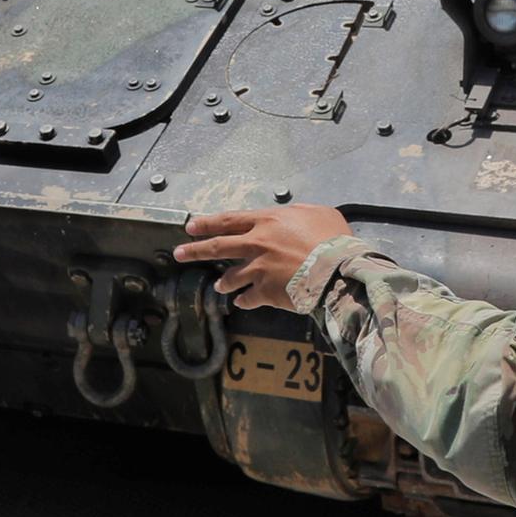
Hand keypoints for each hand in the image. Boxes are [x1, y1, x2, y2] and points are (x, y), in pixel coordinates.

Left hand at [174, 205, 352, 310]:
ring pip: (231, 277)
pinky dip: (244, 301)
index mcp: (266, 221)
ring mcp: (258, 269)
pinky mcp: (265, 292)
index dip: (208, 223)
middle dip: (194, 250)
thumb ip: (299, 213)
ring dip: (224, 282)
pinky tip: (243, 303)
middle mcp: (256, 244)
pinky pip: (248, 299)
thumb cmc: (332, 239)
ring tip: (219, 287)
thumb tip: (293, 215)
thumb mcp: (318, 213)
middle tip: (178, 253)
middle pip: (218, 247)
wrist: (336, 269)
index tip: (191, 227)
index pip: (228, 221)